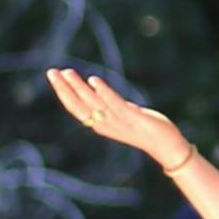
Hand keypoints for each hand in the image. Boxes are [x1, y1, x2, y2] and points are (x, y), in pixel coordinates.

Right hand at [47, 66, 190, 164]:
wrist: (167, 147)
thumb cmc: (146, 129)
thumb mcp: (124, 114)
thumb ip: (111, 104)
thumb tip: (98, 90)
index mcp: (101, 124)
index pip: (76, 108)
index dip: (63, 93)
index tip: (54, 77)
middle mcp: (105, 125)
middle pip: (78, 106)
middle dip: (63, 89)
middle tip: (52, 72)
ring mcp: (118, 123)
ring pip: (92, 104)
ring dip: (78, 88)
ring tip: (68, 72)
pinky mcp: (132, 119)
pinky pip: (114, 104)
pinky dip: (102, 93)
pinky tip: (93, 80)